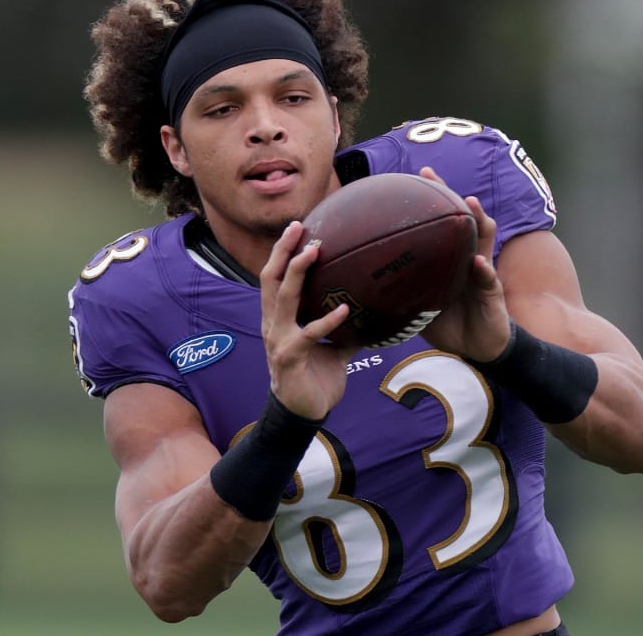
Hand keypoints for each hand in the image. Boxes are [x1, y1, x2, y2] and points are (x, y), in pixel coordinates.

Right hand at [260, 222, 362, 419]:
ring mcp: (277, 340)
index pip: (274, 278)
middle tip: (299, 226)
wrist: (303, 415)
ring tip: (314, 251)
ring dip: (296, 272)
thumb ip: (346, 329)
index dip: (282, 252)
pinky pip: (308, 333)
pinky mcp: (289, 357)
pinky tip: (346, 309)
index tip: (297, 228)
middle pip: (270, 278)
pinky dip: (327, 320)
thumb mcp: (334, 348)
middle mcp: (272, 324)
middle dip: (282, 250)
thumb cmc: (315, 379)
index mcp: (278, 319)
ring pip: (282, 298)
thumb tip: (372, 313)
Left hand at [416, 167, 512, 362]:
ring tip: (469, 204)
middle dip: (448, 195)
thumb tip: (364, 289)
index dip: (430, 199)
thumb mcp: (421, 305)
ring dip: (478, 220)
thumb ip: (402, 292)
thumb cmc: (449, 323)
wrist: (478, 348)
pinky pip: (489, 279)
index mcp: (450, 260)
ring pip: (483, 239)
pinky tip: (477, 263)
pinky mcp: (493, 293)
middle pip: (462, 219)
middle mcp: (468, 257)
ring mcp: (483, 272)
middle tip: (430, 175)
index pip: (440, 223)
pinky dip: (484, 270)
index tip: (413, 177)